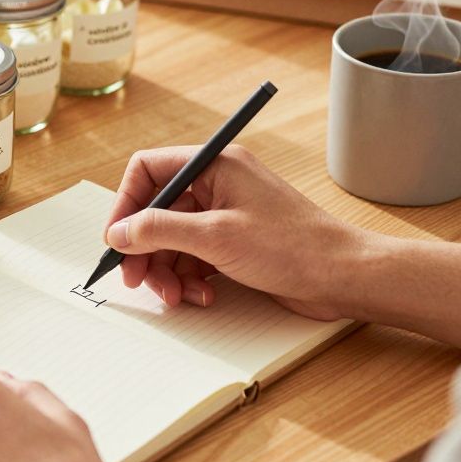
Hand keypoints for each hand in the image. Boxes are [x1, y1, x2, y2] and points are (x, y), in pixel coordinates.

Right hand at [104, 145, 367, 319]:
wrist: (344, 277)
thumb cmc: (292, 247)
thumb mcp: (215, 238)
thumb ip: (160, 230)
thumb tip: (119, 232)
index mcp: (214, 165)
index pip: (149, 170)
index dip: (126, 204)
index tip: (116, 240)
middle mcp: (218, 184)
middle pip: (157, 210)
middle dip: (145, 249)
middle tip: (137, 281)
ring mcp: (226, 214)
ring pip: (173, 239)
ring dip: (167, 271)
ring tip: (177, 297)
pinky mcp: (235, 242)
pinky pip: (194, 256)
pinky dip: (190, 278)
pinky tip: (202, 296)